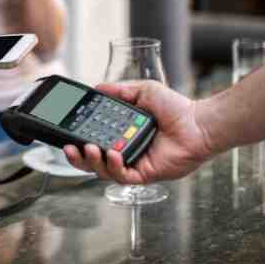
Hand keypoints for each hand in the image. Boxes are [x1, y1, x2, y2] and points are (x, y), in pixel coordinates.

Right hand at [63, 80, 212, 183]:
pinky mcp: (145, 174)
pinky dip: (114, 167)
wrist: (197, 123)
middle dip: (77, 157)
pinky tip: (113, 155)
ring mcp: (134, 163)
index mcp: (121, 132)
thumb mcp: (143, 91)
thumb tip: (97, 87)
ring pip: (104, 171)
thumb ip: (119, 90)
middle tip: (70, 147)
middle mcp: (124, 149)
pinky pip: (123, 176)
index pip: (93, 138)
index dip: (78, 138)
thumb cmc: (176, 108)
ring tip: (90, 148)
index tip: (67, 133)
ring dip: (93, 161)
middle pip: (93, 160)